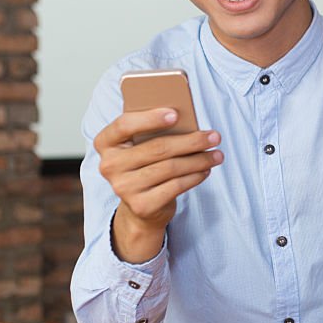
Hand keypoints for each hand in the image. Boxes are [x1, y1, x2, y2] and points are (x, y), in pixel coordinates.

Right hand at [95, 108, 222, 262]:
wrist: (141, 208)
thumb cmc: (145, 166)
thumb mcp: (142, 146)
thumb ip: (154, 132)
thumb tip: (188, 122)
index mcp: (106, 143)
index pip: (124, 125)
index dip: (150, 118)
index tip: (176, 114)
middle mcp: (110, 166)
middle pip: (157, 148)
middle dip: (191, 141)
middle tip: (215, 136)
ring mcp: (123, 188)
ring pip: (170, 167)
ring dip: (199, 159)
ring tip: (217, 154)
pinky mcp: (141, 205)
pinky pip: (176, 186)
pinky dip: (195, 176)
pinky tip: (206, 170)